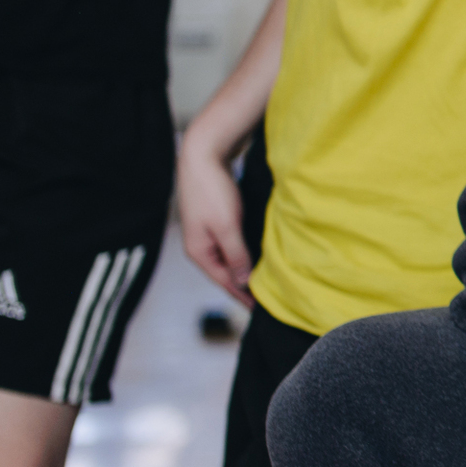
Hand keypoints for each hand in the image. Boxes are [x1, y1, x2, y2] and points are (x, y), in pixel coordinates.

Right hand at [177, 122, 254, 307]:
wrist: (202, 155)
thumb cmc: (213, 190)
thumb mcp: (227, 226)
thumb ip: (236, 254)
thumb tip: (242, 282)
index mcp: (199, 252)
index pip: (224, 282)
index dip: (242, 297)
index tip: (260, 311)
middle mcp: (200, 246)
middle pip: (225, 273)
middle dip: (243, 286)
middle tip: (265, 301)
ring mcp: (206, 233)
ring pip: (228, 258)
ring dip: (244, 269)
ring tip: (262, 282)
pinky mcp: (214, 220)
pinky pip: (230, 244)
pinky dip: (243, 252)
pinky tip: (256, 255)